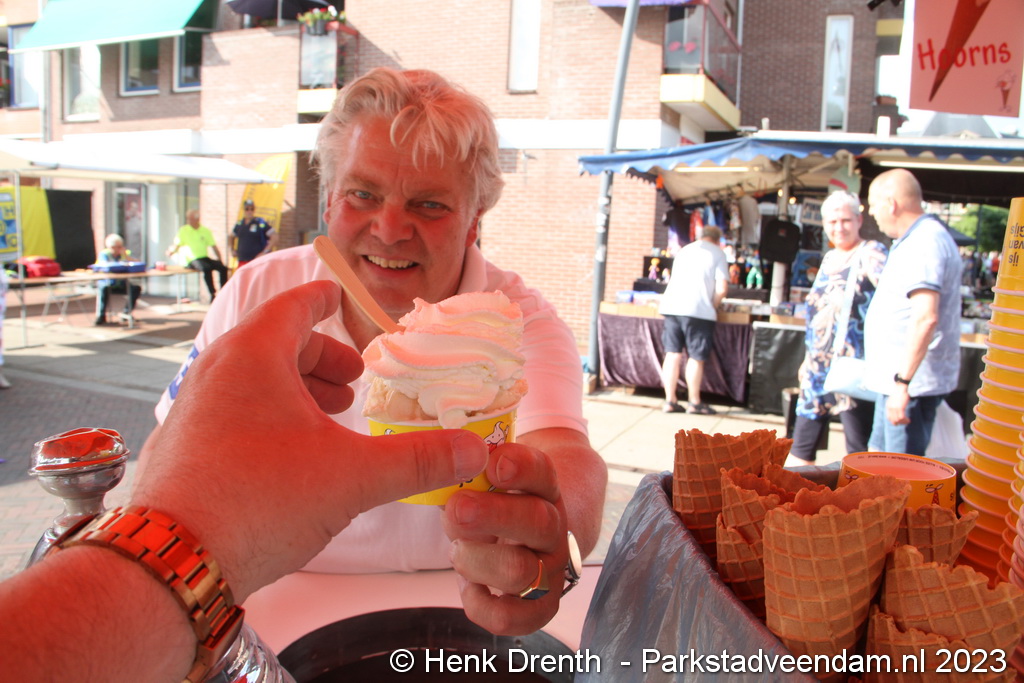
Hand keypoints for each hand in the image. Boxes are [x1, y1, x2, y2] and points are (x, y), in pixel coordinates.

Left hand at [131, 281, 487, 600]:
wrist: (173, 560)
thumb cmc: (258, 499)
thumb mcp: (352, 477)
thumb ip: (418, 461)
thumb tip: (473, 452)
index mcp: (254, 356)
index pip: (293, 306)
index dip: (325, 301)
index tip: (343, 300)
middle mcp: (215, 373)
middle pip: (273, 345)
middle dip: (320, 361)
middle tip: (353, 385)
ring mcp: (192, 412)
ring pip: (250, 382)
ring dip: (293, 392)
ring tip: (326, 422)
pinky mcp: (180, 450)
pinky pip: (230, 415)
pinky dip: (265, 419)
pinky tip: (288, 461)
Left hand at [442, 442, 568, 634]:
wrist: (530, 537)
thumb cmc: (494, 502)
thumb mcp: (484, 481)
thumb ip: (465, 474)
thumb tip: (431, 464)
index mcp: (544, 489)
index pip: (544, 473)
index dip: (522, 467)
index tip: (493, 463)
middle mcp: (554, 528)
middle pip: (538, 522)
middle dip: (494, 516)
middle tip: (458, 508)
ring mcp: (549, 569)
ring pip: (521, 572)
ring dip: (478, 561)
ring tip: (457, 550)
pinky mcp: (538, 607)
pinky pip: (513, 617)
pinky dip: (482, 604)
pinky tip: (469, 586)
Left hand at [886, 388, 910, 425]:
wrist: (901, 388)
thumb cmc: (899, 393)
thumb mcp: (894, 400)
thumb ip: (893, 406)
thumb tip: (896, 413)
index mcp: (888, 406)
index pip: (889, 418)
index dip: (894, 421)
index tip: (899, 423)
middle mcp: (890, 408)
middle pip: (893, 420)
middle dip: (900, 423)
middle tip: (905, 422)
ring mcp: (894, 408)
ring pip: (898, 420)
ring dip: (903, 422)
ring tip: (908, 421)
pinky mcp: (900, 407)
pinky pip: (901, 417)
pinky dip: (905, 420)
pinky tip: (908, 420)